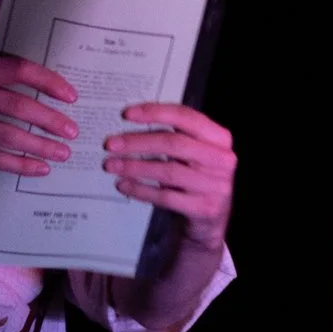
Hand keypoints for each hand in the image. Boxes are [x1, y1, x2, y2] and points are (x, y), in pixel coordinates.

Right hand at [0, 55, 78, 175]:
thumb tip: (48, 84)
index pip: (18, 70)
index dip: (49, 82)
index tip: (72, 96)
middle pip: (17, 106)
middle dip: (50, 120)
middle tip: (72, 131)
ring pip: (8, 135)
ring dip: (40, 146)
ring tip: (63, 153)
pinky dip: (20, 164)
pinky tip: (40, 168)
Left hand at [104, 104, 237, 248]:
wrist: (213, 219)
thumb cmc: (197, 177)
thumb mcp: (195, 153)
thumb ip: (175, 137)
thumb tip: (132, 123)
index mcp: (220, 138)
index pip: (187, 118)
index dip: (156, 113)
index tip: (127, 114)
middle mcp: (222, 159)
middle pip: (174, 144)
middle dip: (138, 142)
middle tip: (111, 144)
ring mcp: (215, 185)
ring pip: (168, 171)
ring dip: (135, 167)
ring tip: (111, 165)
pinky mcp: (204, 208)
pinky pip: (165, 197)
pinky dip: (141, 190)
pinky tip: (124, 185)